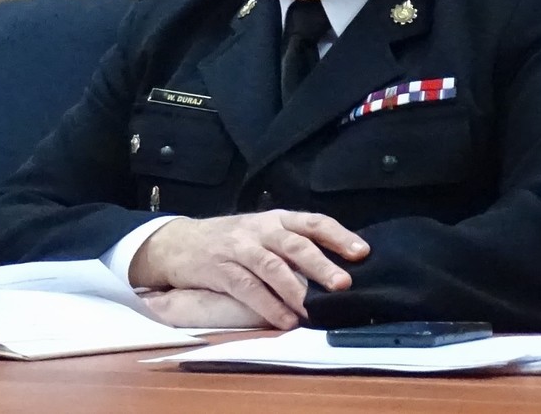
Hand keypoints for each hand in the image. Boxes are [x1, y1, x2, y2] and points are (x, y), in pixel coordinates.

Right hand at [130, 211, 368, 328]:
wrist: (177, 243)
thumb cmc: (230, 241)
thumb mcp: (261, 234)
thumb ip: (292, 247)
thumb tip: (337, 273)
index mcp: (276, 219)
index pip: (312, 222)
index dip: (338, 236)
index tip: (362, 253)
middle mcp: (259, 230)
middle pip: (295, 243)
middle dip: (320, 264)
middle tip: (343, 284)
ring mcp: (238, 249)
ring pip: (271, 266)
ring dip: (296, 289)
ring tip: (315, 309)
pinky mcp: (220, 270)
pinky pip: (247, 288)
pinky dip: (268, 306)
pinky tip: (285, 320)